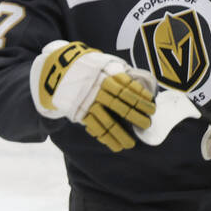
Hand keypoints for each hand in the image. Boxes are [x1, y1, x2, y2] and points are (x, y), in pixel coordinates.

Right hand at [30, 40, 154, 151]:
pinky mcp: (80, 112)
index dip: (141, 100)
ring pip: (108, 121)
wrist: (59, 71)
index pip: (128, 90)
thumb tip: (142, 85)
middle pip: (121, 106)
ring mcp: (88, 102)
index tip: (151, 107)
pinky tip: (116, 146)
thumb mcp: (103, 64)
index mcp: (105, 76)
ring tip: (131, 144)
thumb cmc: (89, 69)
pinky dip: (106, 139)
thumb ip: (120, 73)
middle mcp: (98, 90)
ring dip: (121, 134)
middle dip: (136, 117)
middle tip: (147, 124)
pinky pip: (95, 128)